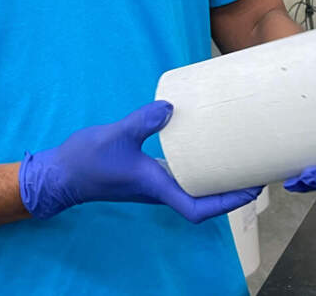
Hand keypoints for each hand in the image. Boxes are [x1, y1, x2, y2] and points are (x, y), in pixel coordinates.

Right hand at [19, 100, 261, 222]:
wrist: (61, 174)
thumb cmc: (87, 162)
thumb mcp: (116, 136)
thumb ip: (143, 121)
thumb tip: (171, 107)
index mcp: (156, 188)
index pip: (198, 209)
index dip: (227, 203)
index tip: (250, 190)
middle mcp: (159, 189)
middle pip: (203, 200)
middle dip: (231, 190)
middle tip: (254, 170)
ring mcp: (153, 183)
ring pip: (193, 187)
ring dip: (216, 179)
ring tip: (236, 158)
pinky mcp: (146, 173)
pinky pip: (180, 173)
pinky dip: (197, 166)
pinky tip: (202, 146)